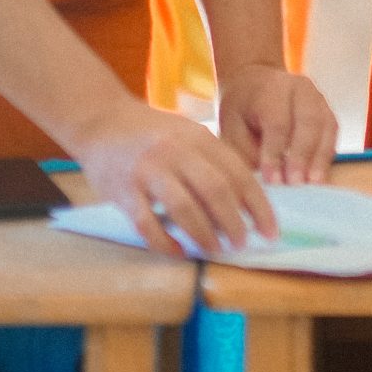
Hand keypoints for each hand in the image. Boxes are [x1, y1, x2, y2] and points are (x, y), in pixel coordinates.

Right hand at [70, 99, 277, 256]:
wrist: (100, 119)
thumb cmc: (151, 132)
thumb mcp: (188, 134)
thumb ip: (212, 161)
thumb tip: (245, 201)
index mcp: (200, 138)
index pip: (239, 174)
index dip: (258, 205)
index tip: (270, 231)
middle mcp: (178, 152)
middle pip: (216, 191)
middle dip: (234, 223)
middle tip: (243, 245)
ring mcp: (149, 170)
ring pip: (185, 208)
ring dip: (204, 234)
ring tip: (217, 250)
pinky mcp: (123, 190)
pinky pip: (147, 223)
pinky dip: (165, 242)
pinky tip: (179, 252)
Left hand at [217, 62, 340, 185]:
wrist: (254, 81)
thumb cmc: (240, 110)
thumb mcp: (231, 128)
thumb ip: (248, 152)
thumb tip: (267, 181)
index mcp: (270, 89)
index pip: (277, 123)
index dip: (276, 154)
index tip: (273, 181)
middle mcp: (299, 88)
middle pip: (308, 122)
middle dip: (303, 157)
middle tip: (297, 185)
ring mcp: (317, 96)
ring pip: (326, 127)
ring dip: (321, 158)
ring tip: (314, 184)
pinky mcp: (327, 109)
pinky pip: (332, 131)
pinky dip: (327, 154)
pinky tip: (320, 175)